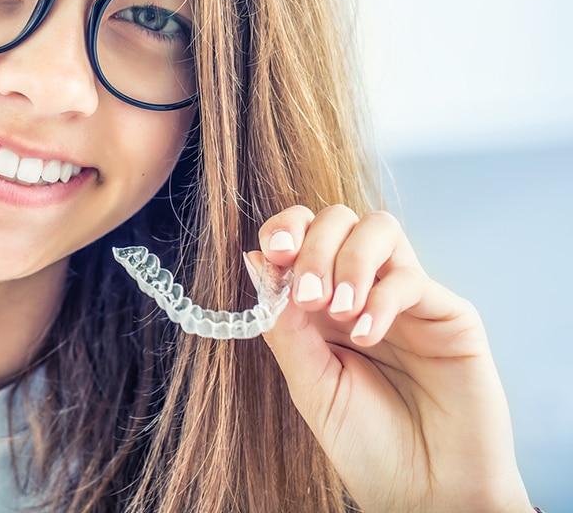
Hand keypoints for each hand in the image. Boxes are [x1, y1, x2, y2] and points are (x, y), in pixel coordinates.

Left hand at [249, 205, 531, 512]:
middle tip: (308, 298)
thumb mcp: (309, 383)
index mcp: (321, 302)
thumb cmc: (366, 443)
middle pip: (339, 219)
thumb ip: (284, 325)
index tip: (275, 255)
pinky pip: (411, 277)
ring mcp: (407, 297)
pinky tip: (368, 335)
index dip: (286, 229)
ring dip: (349, 260)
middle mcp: (364, 289)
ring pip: (380, 228)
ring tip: (338, 312)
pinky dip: (382, 298)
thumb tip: (256, 261)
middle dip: (315, 246)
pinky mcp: (449, 313)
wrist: (424, 492)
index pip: (303, 234)